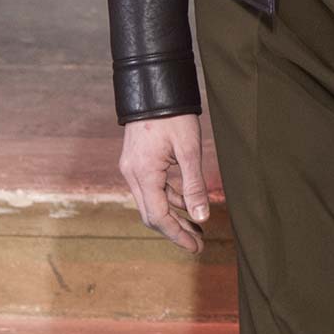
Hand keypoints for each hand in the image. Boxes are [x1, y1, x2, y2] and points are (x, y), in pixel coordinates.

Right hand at [119, 113, 210, 255]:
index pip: (158, 217)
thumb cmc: (173, 116)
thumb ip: (194, 185)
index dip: (177, 235)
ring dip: (173, 215)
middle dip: (175, 230)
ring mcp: (132, 168)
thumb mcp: (189, 150)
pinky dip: (168, 198)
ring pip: (151, 202)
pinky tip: (186, 203)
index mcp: (144, 174)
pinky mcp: (137, 162)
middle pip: (152, 214)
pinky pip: (151, 188)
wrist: (153, 87)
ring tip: (197, 226)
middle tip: (199, 242)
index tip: (196, 247)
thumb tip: (202, 216)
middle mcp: (132, 174)